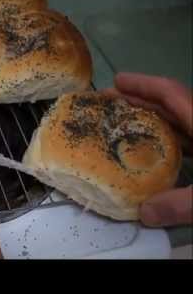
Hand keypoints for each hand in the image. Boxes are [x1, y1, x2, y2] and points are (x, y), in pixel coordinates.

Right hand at [103, 72, 192, 226]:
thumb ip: (180, 203)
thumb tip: (144, 213)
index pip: (170, 93)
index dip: (143, 84)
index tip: (116, 81)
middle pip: (169, 105)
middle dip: (139, 101)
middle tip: (108, 104)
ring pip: (177, 121)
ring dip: (151, 120)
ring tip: (122, 125)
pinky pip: (186, 139)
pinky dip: (167, 140)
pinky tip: (154, 154)